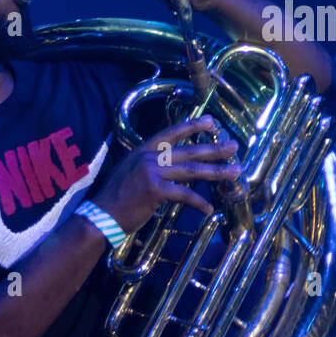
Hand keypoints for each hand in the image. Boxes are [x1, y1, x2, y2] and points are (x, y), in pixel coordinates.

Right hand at [88, 115, 239, 234]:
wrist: (100, 215)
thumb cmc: (115, 197)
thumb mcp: (130, 171)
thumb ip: (150, 165)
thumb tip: (171, 169)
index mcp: (143, 150)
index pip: (172, 133)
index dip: (192, 126)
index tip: (212, 121)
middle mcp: (149, 158)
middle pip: (189, 151)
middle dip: (214, 148)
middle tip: (234, 146)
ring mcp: (152, 173)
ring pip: (191, 170)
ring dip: (216, 171)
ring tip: (235, 171)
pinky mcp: (155, 191)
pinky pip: (184, 195)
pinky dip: (198, 203)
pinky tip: (209, 209)